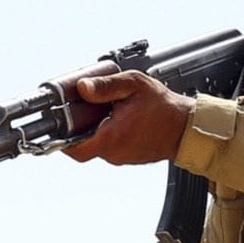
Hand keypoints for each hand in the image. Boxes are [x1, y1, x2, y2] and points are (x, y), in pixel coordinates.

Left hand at [61, 73, 193, 166]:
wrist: (186, 128)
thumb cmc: (164, 108)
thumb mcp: (134, 86)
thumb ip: (106, 86)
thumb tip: (82, 87)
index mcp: (111, 137)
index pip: (74, 148)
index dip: (61, 138)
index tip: (57, 124)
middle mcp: (114, 153)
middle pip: (83, 144)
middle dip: (78, 127)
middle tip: (80, 108)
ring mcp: (121, 157)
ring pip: (96, 144)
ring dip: (95, 129)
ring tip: (103, 109)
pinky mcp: (127, 156)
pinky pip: (109, 146)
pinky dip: (107, 133)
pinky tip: (116, 117)